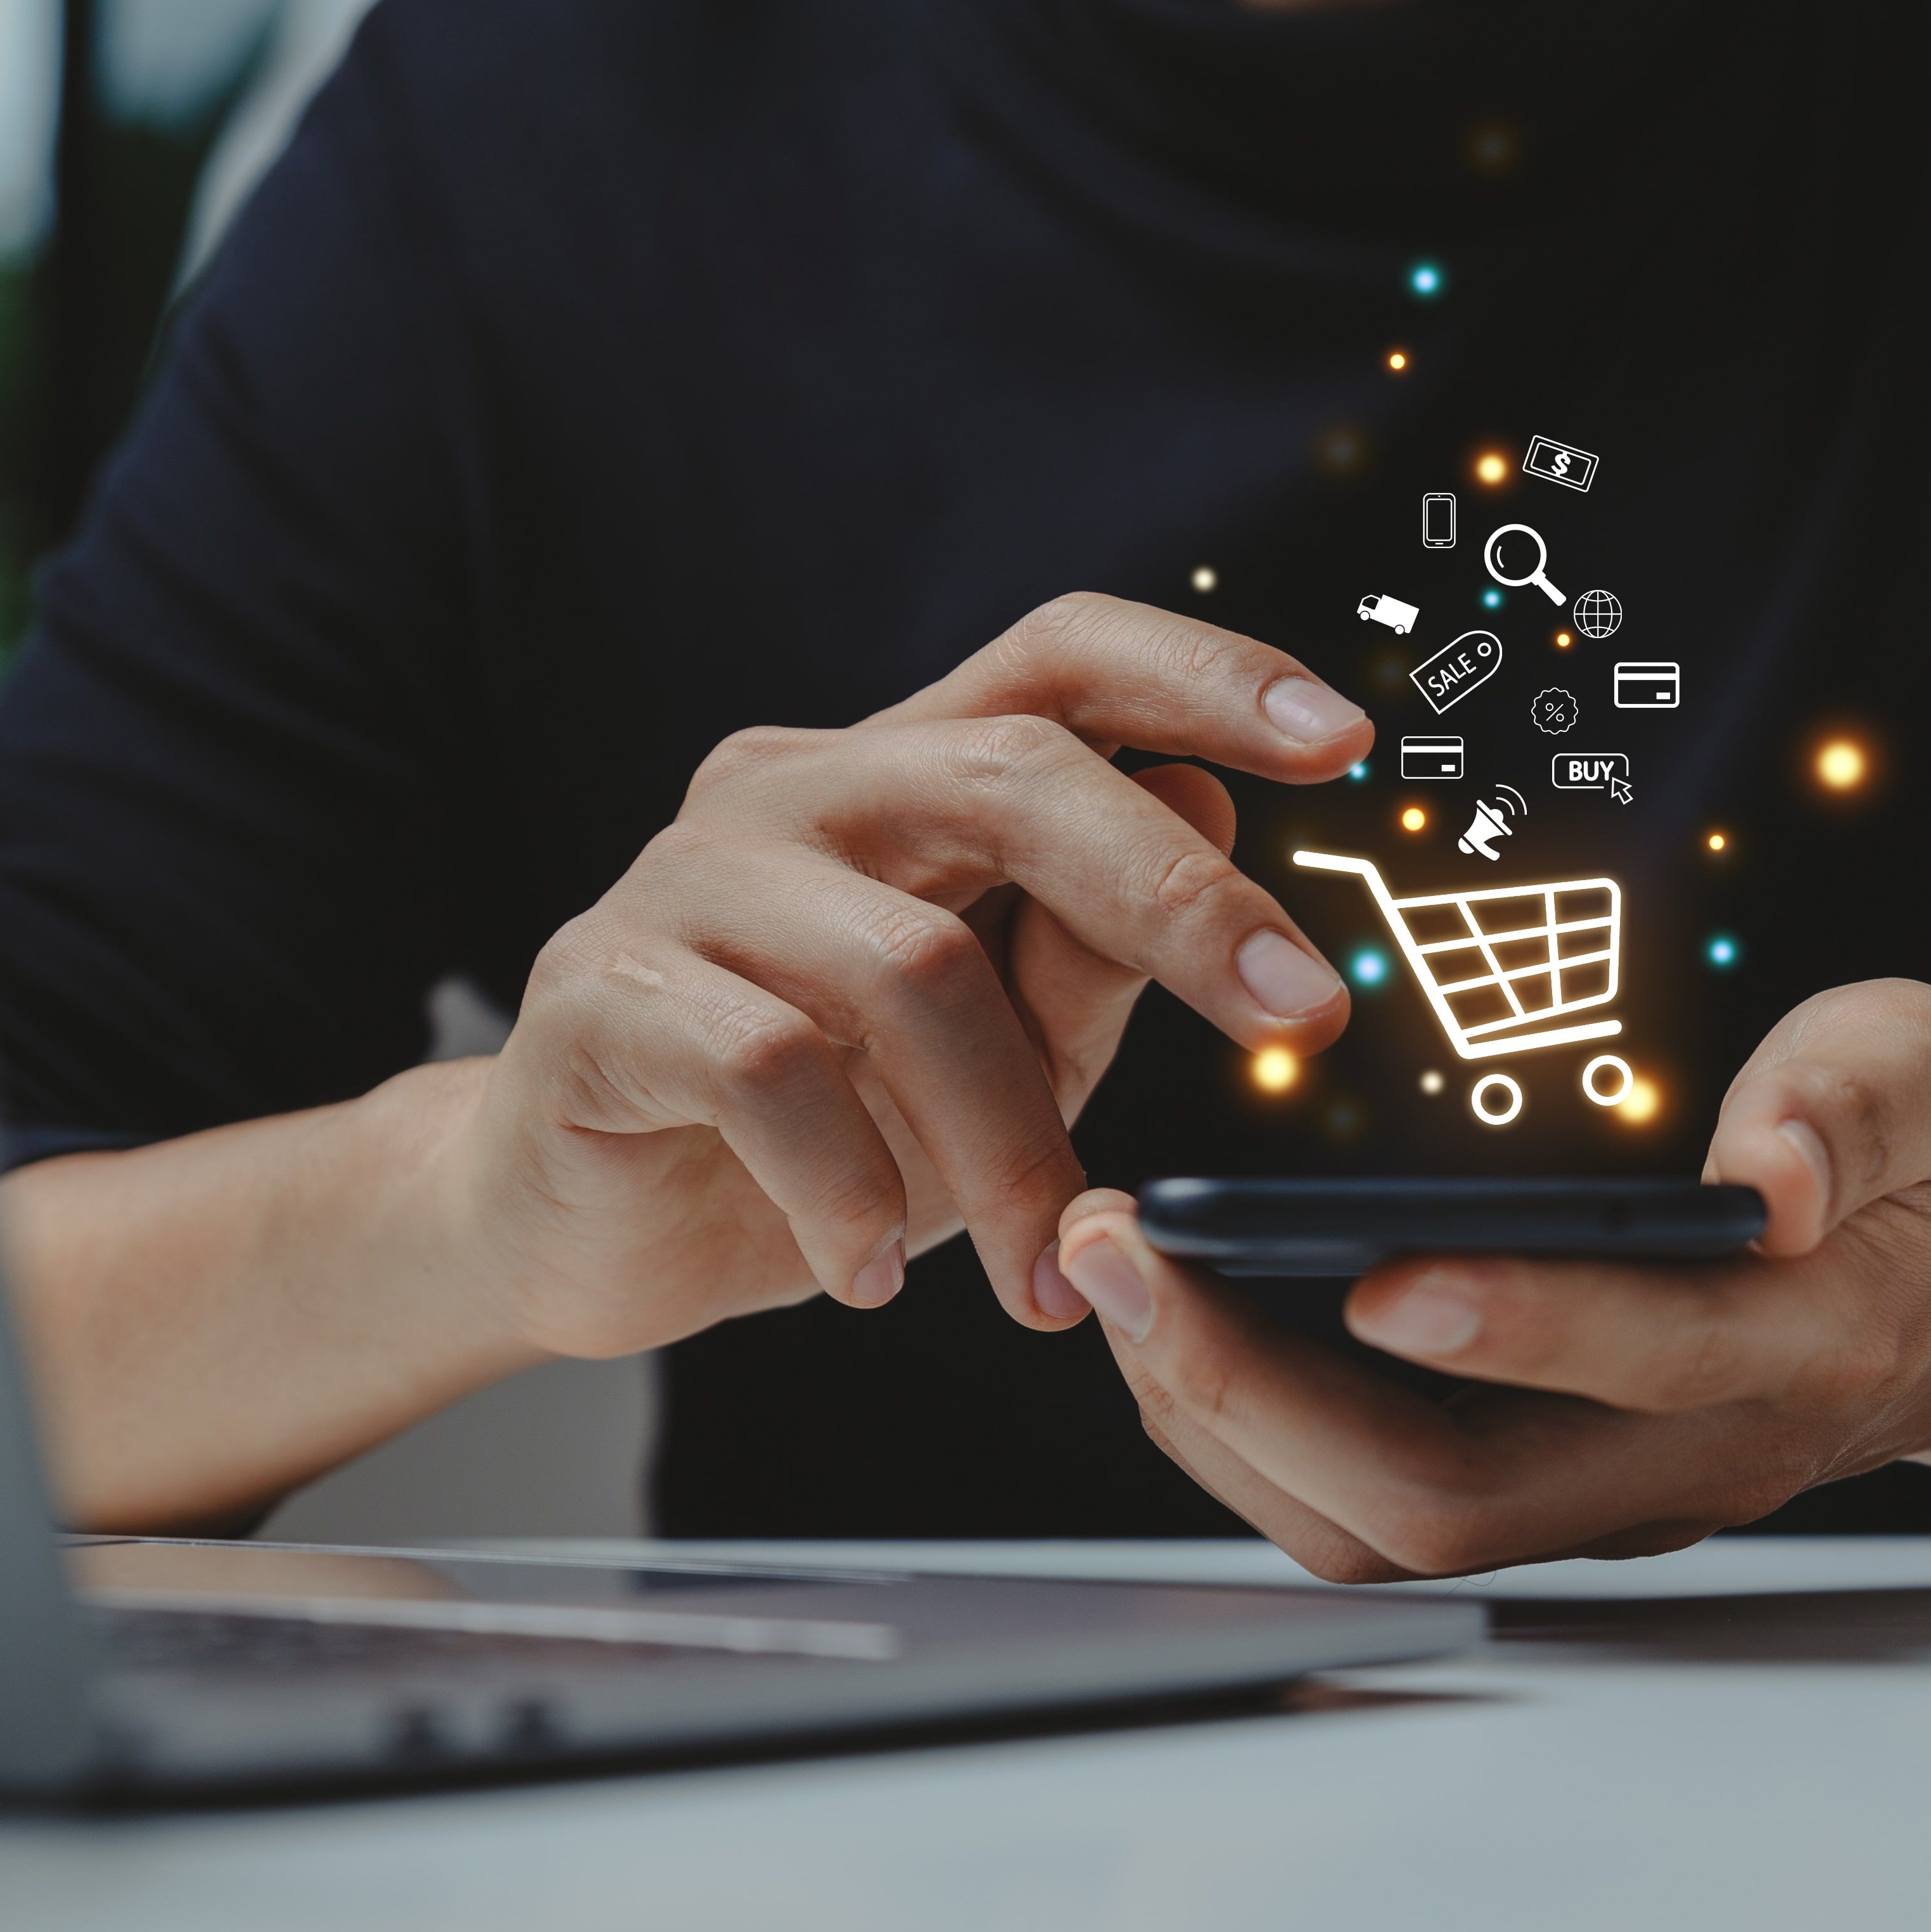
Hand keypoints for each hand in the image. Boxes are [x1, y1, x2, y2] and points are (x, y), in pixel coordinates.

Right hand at [448, 594, 1371, 1361]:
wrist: (588, 1222)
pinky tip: (872, 1270)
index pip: (1063, 657)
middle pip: (1012, 774)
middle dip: (1179, 897)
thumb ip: (1093, 948)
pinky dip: (849, 1190)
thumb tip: (1211, 805)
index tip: (1342, 742)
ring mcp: (686, 878)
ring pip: (911, 967)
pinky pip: (767, 1070)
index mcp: (908, 775)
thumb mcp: (1004, 1054)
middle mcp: (797, 789)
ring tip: (1042, 1274)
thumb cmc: (825, 1128)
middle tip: (1301, 1021)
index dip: (1206, 673)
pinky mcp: (598, 992)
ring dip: (1008, 1143)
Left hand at [1050, 979, 1930, 1578]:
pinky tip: (1181, 1322)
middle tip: (1124, 1254)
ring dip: (1224, 1421)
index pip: (1643, 1362)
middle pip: (1450, 1500)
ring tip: (1116, 1277)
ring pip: (1385, 1526)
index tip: (1364, 1266)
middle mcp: (1692, 1455)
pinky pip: (1376, 1504)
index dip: (1510, 1325)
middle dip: (1257, 1391)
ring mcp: (1615, 1492)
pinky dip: (1255, 1430)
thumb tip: (1772, 1173)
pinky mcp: (1558, 1487)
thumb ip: (1852, 1103)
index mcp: (1802, 1344)